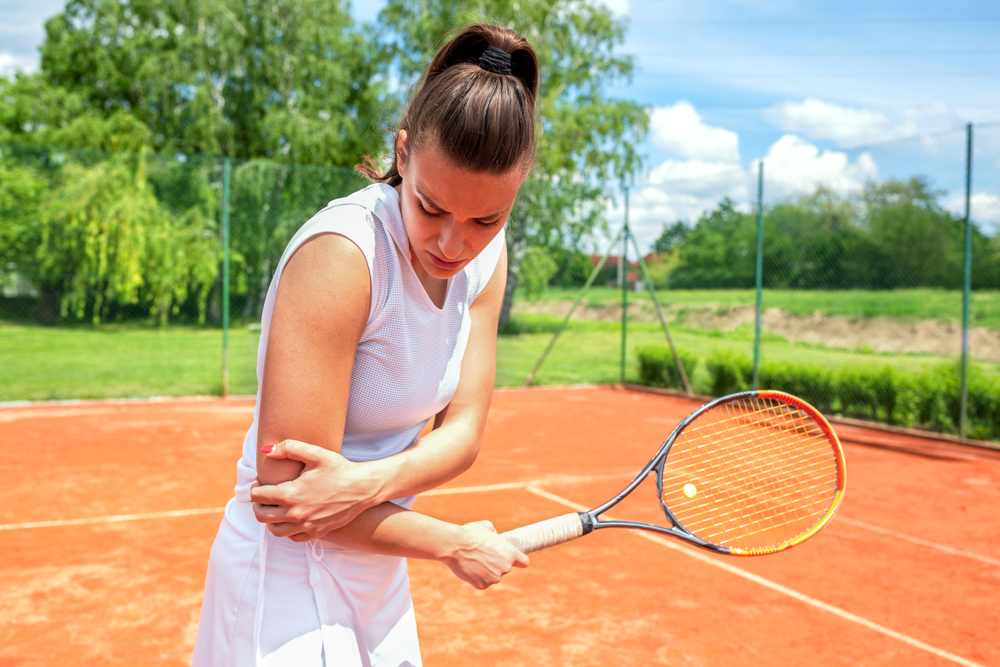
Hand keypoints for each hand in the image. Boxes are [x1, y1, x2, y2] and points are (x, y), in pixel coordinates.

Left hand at [251, 440, 381, 540]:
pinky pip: (292, 537)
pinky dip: (287, 529)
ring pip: (274, 530)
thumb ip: (288, 448)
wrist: (363, 488)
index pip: (257, 497)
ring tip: (276, 507)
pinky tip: (292, 517)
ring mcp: (306, 525)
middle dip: (258, 504)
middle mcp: (295, 514)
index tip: (261, 481)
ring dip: (270, 519)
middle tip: (264, 495)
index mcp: (290, 494)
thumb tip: (266, 450)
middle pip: (261, 516)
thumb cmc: (339, 468)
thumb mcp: (315, 453)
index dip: (255, 487)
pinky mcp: (317, 532)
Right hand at [442, 520, 529, 589]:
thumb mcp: (487, 526)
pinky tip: (468, 567)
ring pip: (492, 576)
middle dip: (496, 564)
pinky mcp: (482, 585)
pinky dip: (475, 577)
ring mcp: (494, 578)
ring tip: (473, 560)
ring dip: (485, 571)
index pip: (524, 562)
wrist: (455, 545)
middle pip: (504, 569)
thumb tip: (494, 537)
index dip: (518, 561)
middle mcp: (505, 568)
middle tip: (483, 555)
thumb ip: (495, 534)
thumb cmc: (471, 533)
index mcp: (511, 553)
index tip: (514, 560)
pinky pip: (481, 582)